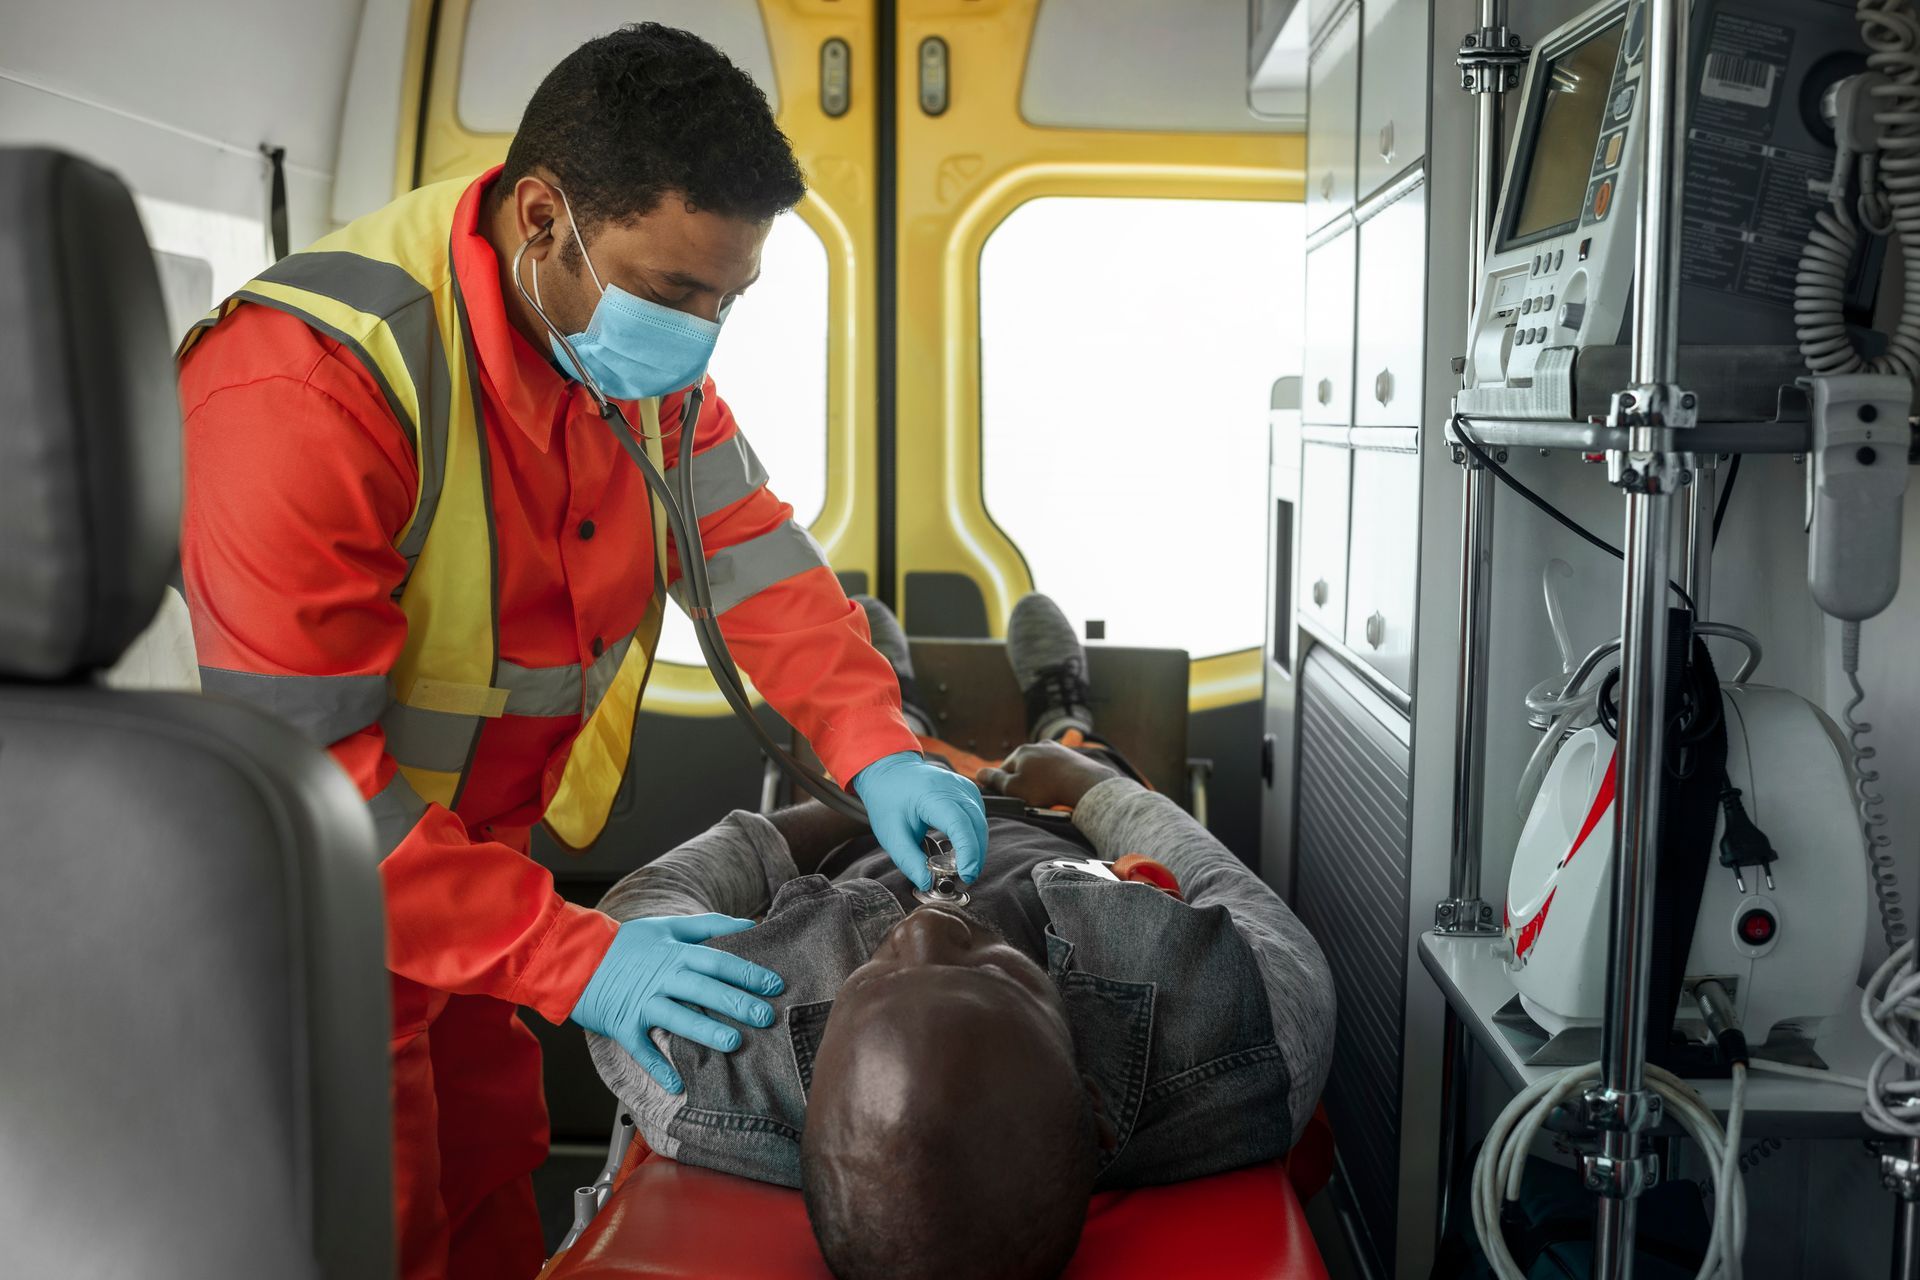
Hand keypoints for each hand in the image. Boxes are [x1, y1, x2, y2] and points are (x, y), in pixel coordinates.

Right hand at [571, 913, 784, 1093]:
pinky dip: (657, 1067)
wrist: (573, 956)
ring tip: (733, 1043)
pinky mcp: (622, 1025)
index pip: (718, 961)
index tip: (775, 984)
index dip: (747, 971)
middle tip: (766, 1017)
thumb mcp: (666, 926)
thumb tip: (749, 924)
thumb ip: (707, 926)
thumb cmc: (626, 943)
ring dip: (705, 1031)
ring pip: (677, 1018)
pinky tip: (676, 1085)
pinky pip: (641, 1050)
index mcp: (675, 952)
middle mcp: (661, 977)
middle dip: (736, 1003)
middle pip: (704, 990)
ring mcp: (641, 1002)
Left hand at [850, 751, 988, 888]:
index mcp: (933, 795)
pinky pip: (978, 819)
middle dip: (974, 857)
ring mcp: (965, 788)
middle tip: (961, 881)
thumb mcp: (892, 835)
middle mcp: (955, 788)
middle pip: (977, 826)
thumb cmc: (889, 801)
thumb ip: (909, 861)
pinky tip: (958, 852)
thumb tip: (928, 883)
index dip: (968, 852)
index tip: (966, 876)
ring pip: (981, 824)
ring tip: (958, 870)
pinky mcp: (969, 792)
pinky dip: (973, 838)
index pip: (960, 825)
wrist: (890, 771)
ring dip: (975, 849)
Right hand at [976, 740, 1119, 810]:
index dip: (1005, 785)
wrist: (1083, 784)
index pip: (1005, 768)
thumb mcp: (1014, 788)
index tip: (1012, 797)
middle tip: (1031, 798)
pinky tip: (1061, 788)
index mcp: (1021, 751)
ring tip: (1048, 794)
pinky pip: (1059, 768)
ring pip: (1042, 766)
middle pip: (1025, 765)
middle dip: (1025, 780)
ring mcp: (1057, 749)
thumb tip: (978, 773)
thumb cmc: (1046, 788)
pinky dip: (1057, 777)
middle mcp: (1039, 745)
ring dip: (1042, 778)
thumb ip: (995, 781)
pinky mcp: (1073, 756)